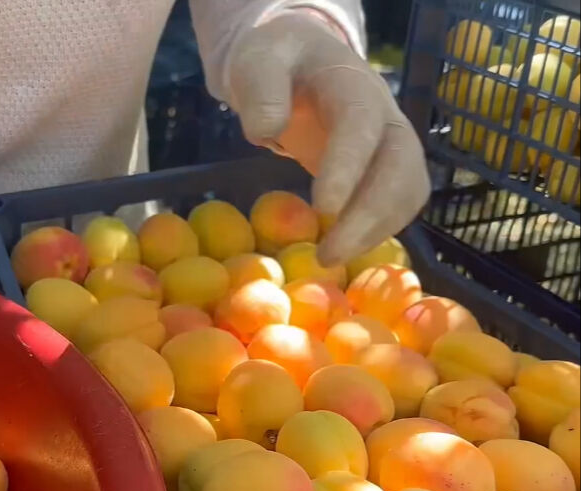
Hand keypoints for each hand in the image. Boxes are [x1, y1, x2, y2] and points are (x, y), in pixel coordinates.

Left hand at [226, 12, 430, 265]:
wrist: (294, 59)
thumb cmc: (275, 62)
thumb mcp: (257, 61)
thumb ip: (260, 90)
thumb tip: (266, 131)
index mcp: (353, 84)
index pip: (361, 126)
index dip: (348, 168)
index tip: (323, 208)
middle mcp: (385, 114)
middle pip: (399, 167)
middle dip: (369, 216)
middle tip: (328, 254)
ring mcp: (391, 143)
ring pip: (407, 192)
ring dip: (375, 231)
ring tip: (329, 257)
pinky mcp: (385, 169)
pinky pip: (397, 205)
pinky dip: (377, 232)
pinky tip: (344, 248)